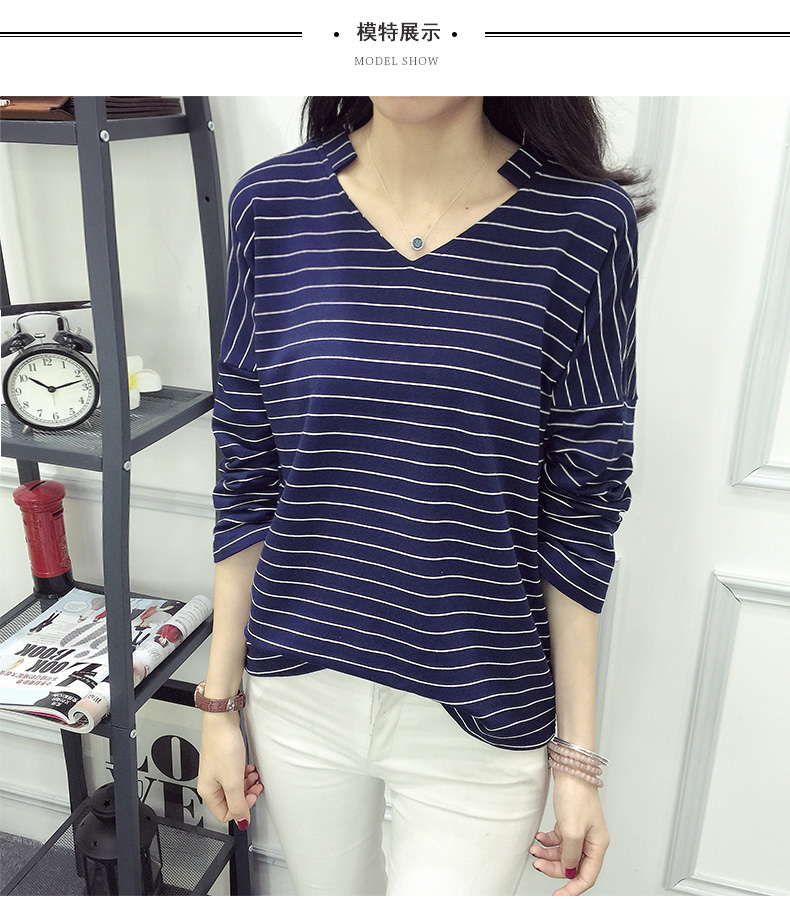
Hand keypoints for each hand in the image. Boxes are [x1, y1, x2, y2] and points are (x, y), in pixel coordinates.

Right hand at [197, 714, 263, 829]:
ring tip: (254, 774)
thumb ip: (238, 803)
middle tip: (256, 786)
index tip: (251, 797)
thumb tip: (242, 822)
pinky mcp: (224, 761)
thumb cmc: (223, 745)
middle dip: (246, 794)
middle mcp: (211, 783)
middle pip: (231, 801)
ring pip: (235, 787)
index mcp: (208, 792)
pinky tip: (249, 767)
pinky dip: (244, 773)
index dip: (241, 809)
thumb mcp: (233, 780)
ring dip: (247, 783)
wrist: (222, 720)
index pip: (225, 814)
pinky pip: (236, 775)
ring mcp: (217, 771)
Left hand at [529, 772, 609, 894]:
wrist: (570, 767)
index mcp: (598, 844)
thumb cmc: (576, 793)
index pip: (587, 876)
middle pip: (573, 865)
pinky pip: (558, 840)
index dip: (572, 889)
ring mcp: (580, 830)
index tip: (559, 896)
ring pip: (564, 853)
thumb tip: (568, 870)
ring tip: (535, 850)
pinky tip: (539, 839)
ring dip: (548, 855)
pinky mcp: (570, 821)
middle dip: (555, 868)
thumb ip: (570, 854)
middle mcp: (591, 839)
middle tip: (539, 865)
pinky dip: (548, 842)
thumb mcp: (571, 830)